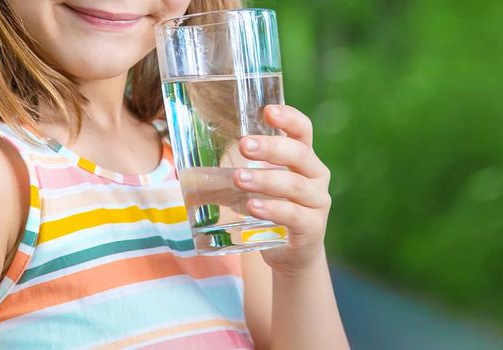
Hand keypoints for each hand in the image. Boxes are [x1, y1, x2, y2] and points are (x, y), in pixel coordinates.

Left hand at [234, 104, 331, 274]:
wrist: (293, 252)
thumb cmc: (271, 210)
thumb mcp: (256, 188)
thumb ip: (233, 175)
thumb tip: (185, 171)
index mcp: (304, 159)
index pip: (303, 130)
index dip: (289, 118)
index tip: (268, 111)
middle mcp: (316, 177)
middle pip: (299, 155)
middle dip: (271, 148)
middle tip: (243, 145)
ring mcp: (317, 203)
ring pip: (294, 186)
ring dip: (265, 180)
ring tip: (239, 178)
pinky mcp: (312, 228)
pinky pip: (294, 215)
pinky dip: (273, 209)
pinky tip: (253, 206)